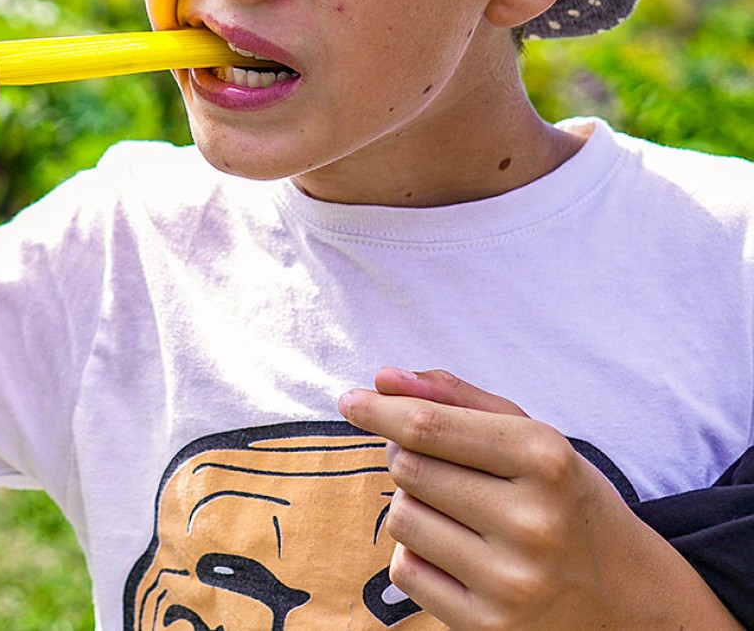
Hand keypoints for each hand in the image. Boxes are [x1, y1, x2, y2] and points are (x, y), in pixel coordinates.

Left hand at [339, 367, 739, 630]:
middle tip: (439, 467)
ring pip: (400, 519)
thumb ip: (460, 401)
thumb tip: (383, 377)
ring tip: (460, 516)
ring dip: (413, 509)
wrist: (632, 601)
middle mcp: (531, 522)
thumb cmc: (568, 503)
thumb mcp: (535, 440)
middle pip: (407, 469)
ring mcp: (510, 581)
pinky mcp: (489, 626)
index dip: (378, 410)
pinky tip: (460, 557)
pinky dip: (417, 558)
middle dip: (407, 458)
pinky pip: (404, 572)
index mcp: (545, 461)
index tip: (350, 400)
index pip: (429, 427)